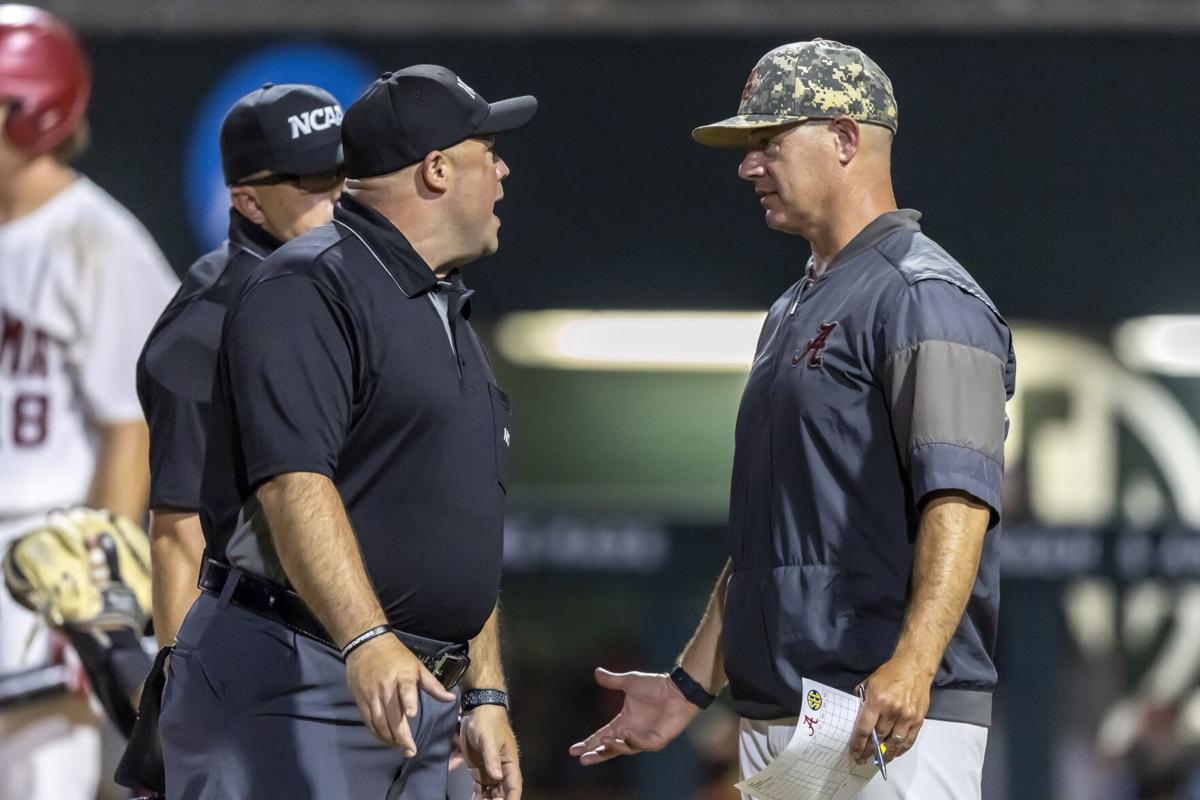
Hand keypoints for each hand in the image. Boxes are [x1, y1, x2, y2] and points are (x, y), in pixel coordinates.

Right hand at [345, 633, 455, 753]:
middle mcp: (386, 687)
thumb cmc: (396, 656)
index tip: (411, 714)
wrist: (366, 644)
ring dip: (390, 739)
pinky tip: (386, 740)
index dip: (408, 701)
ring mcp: (371, 695)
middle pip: (393, 715)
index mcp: (403, 676)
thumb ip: (433, 685)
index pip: (405, 690)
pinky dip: (377, 734)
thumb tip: (450, 698)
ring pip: (380, 722)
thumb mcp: (417, 666)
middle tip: (411, 751)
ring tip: (400, 748)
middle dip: (402, 736)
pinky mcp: (360, 700)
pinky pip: (369, 722)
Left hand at [460, 704, 521, 799]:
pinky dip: (478, 797)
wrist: (477, 710)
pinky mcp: (479, 770)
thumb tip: (497, 777)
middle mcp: (502, 770)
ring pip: (491, 793)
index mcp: (509, 763)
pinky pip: (480, 789)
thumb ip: (492, 758)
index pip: (514, 787)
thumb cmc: (486, 722)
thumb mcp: (488, 739)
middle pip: (503, 794)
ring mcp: (490, 771)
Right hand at [568, 668, 700, 764]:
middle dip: (597, 755)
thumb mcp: (630, 682)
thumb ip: (613, 681)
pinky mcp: (657, 740)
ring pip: (625, 749)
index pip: (602, 736)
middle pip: (610, 749)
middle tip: (583, 759)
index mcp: (623, 722)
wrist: (677, 689)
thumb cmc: (655, 686)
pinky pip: (642, 744)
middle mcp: (631, 733)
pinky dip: (633, 742)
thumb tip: (597, 672)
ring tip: (603, 742)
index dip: (589, 743)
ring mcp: (644, 738)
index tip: (573, 749)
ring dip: (613, 747)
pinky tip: (625, 736)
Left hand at [849, 656, 931, 763]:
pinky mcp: (918, 720)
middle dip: (869, 751)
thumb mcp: (870, 682)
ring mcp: (906, 717)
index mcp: (877, 701)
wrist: (914, 667)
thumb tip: (855, 716)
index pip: (864, 728)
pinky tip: (894, 753)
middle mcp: (892, 710)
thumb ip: (862, 700)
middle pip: (878, 737)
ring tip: (878, 761)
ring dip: (885, 754)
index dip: (858, 744)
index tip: (854, 753)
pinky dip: (901, 750)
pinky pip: (909, 740)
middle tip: (863, 759)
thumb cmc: (890, 674)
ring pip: (894, 742)